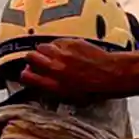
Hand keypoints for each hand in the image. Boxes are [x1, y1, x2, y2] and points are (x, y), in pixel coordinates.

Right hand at [21, 38, 138, 100]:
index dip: (26, 74)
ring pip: (42, 46)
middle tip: (41, 62)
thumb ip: (52, 87)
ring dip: (46, 51)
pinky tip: (68, 52)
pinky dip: (59, 46)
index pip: (26, 76)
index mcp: (54, 85)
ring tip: (56, 56)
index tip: (29, 73)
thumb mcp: (71, 97)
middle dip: (33, 59)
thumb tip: (38, 79)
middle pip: (30, 57)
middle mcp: (55, 68)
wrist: (113, 75)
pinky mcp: (71, 42)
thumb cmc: (95, 89)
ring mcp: (63, 53)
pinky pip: (57, 41)